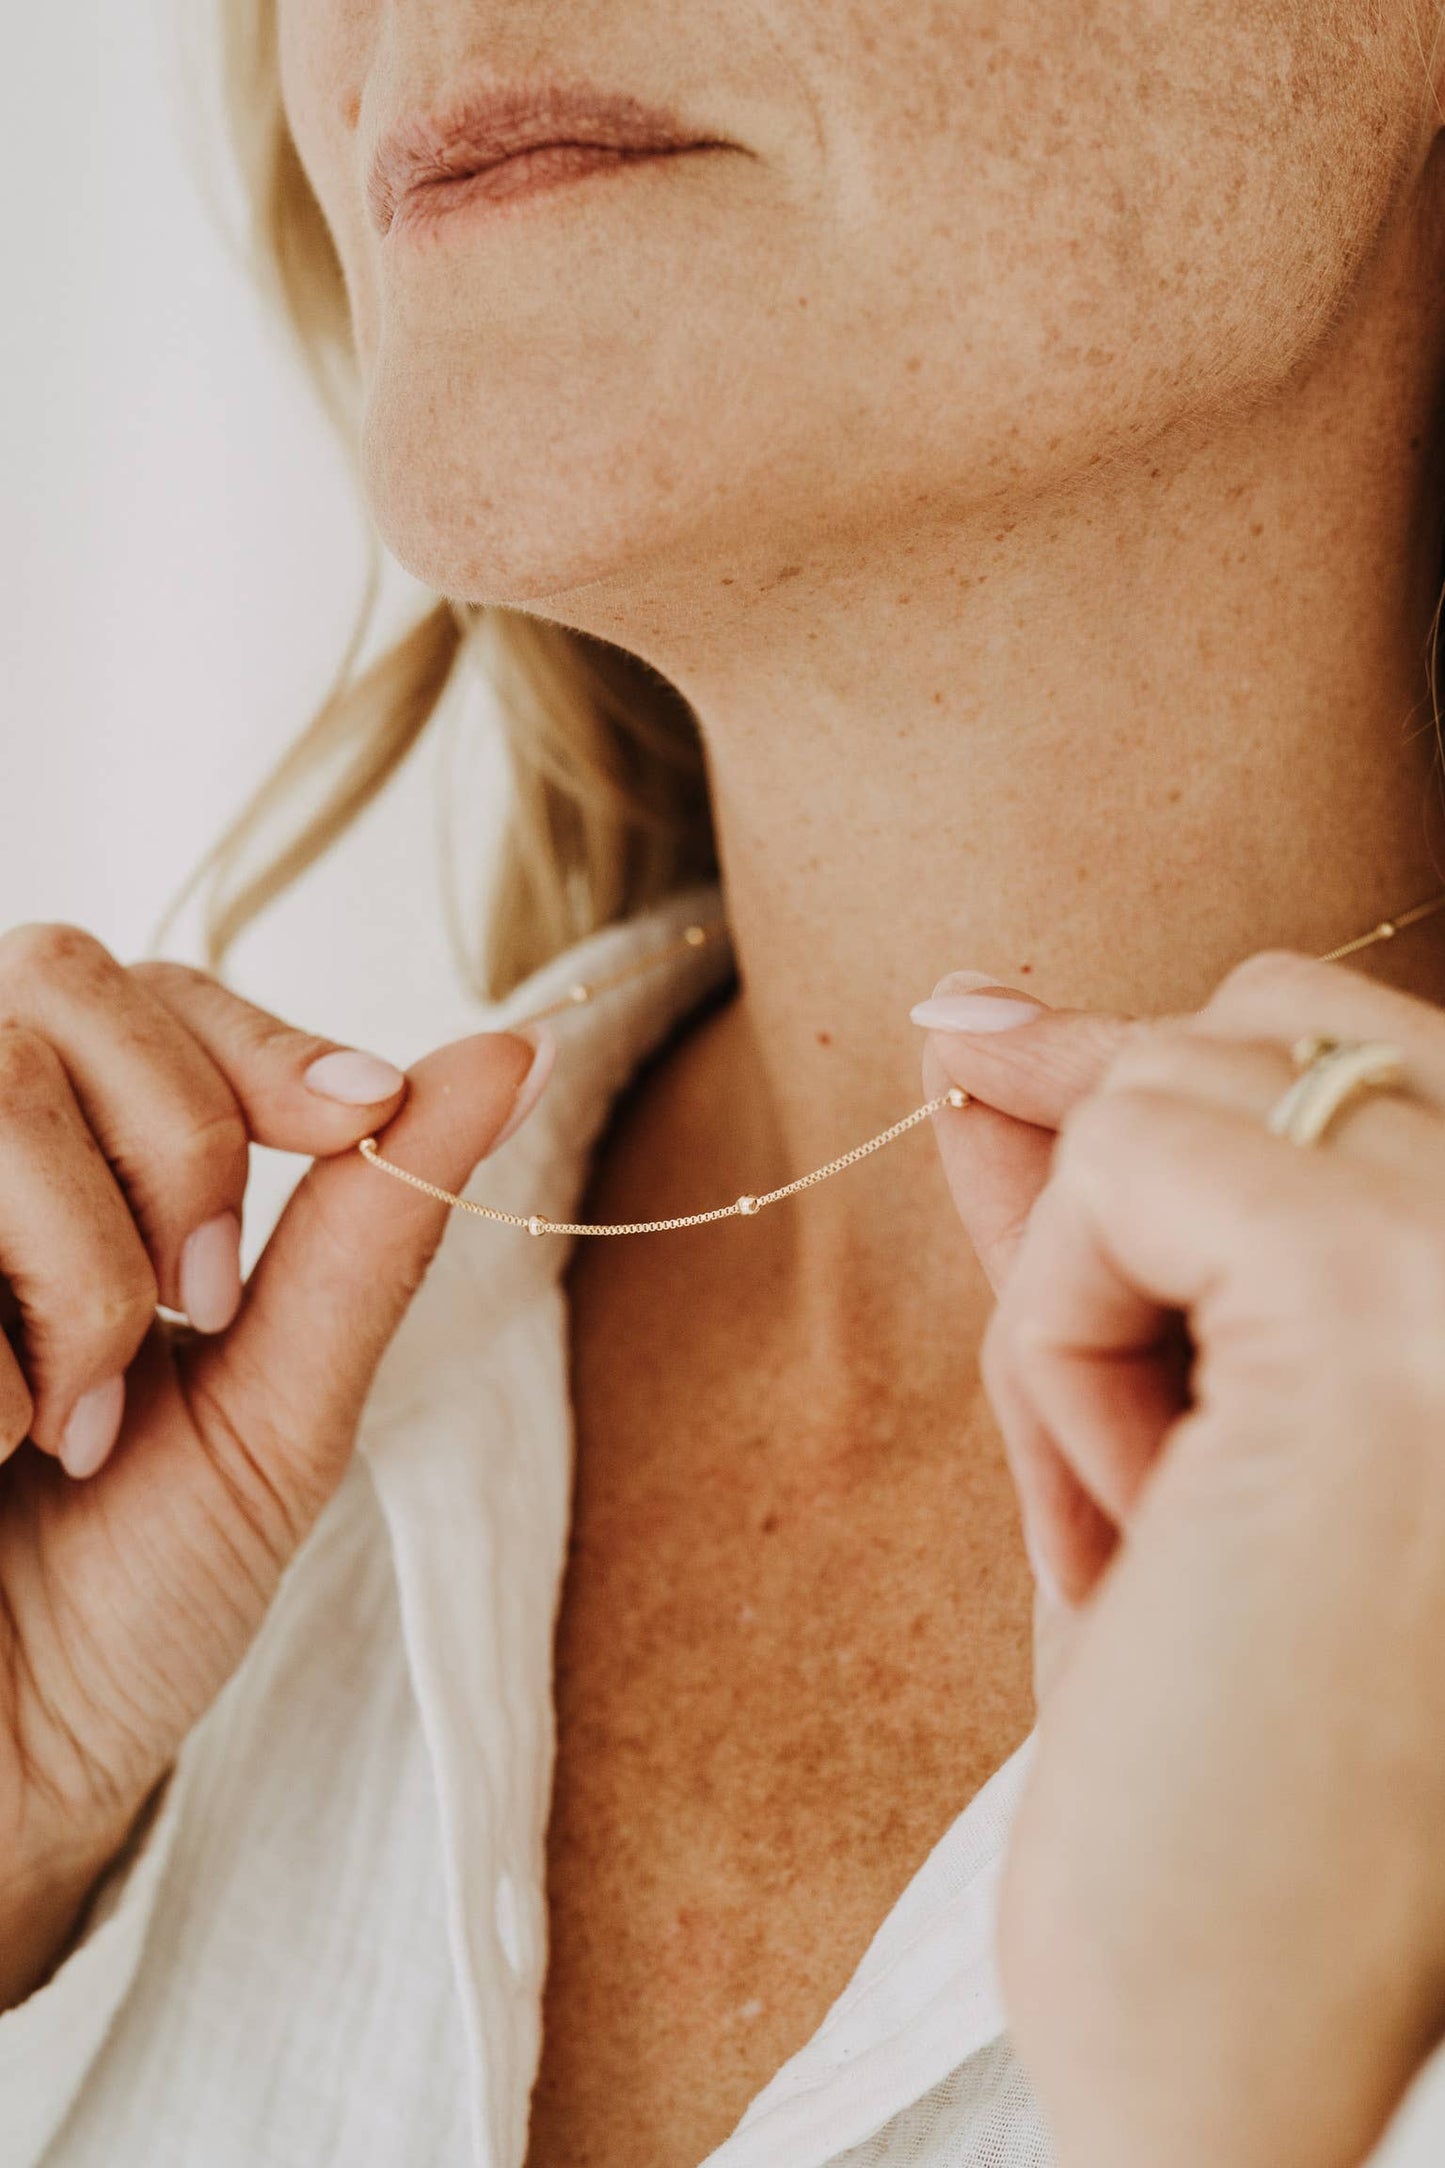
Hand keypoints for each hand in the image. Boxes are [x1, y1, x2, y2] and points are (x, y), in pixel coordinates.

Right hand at [0, 924, 548, 2005]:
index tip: (356, 1125)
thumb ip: (370, 1221)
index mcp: (80, 1173)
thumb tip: (517, 1044)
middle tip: (190, 1317)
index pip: (156, 988)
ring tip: (66, 1425)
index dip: (257, 1040)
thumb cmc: (135, 1595)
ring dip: (71, 1270)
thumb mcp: (278, 1405)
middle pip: (58, 979)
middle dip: (169, 1150)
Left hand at [918, 950, 1444, 2166]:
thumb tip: (978, 1017)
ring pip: (1173, 1086)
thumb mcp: (1161, 1433)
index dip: (1168, 1067)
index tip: (986, 1049)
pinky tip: (1139, 1543)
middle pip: (1271, 1020)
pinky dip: (1060, 1351)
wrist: (1238, 2050)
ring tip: (1161, 1533)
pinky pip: (1116, 1174)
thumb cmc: (1206, 1761)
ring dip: (1090, 1302)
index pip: (1358, 1037)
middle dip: (1130, 1174)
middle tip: (1143, 1448)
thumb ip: (1101, 1213)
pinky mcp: (1389, 1310)